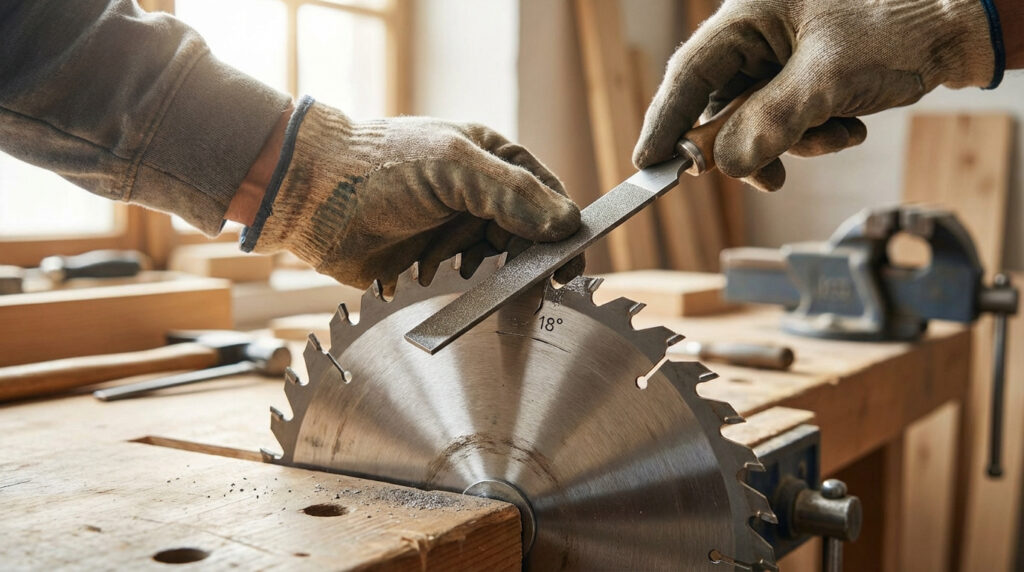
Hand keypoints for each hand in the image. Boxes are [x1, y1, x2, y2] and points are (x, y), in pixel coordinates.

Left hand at [243, 98, 582, 292]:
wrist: (313, 198)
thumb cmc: (379, 168)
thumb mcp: (454, 169)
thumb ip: (512, 194)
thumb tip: (567, 223)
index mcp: (490, 158)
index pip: (546, 195)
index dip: (562, 230)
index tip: (567, 266)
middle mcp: (477, 191)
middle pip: (525, 232)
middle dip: (517, 255)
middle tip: (520, 284)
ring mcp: (452, 223)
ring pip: (492, 257)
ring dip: (473, 263)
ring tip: (447, 261)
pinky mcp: (428, 255)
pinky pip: (457, 276)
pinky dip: (445, 275)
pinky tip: (421, 270)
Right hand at [633, 0, 1001, 190]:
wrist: (954, 31)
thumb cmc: (894, 31)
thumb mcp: (828, 80)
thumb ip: (772, 123)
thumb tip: (725, 165)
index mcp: (748, 13)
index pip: (689, 72)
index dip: (665, 121)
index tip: (649, 165)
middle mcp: (756, 33)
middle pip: (718, 104)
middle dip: (746, 145)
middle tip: (766, 177)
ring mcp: (778, 56)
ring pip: (752, 120)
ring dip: (789, 143)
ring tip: (833, 138)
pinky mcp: (799, 76)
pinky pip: (782, 120)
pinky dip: (810, 135)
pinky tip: (846, 127)